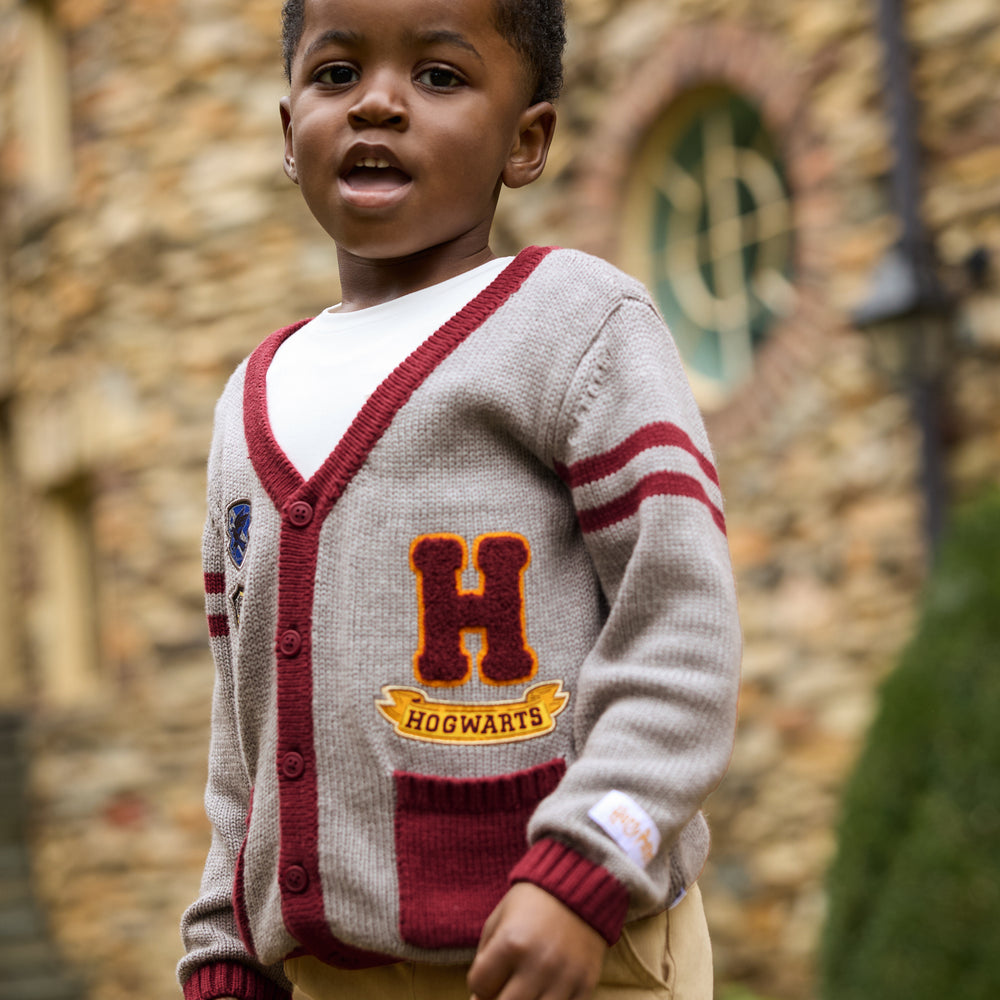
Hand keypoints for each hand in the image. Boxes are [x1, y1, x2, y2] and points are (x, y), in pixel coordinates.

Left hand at [467, 883, 606, 999]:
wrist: (579, 887)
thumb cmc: (532, 903)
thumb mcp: (499, 920)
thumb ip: (483, 959)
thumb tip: (478, 999)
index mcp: (511, 943)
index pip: (480, 987)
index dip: (479, 986)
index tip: (487, 978)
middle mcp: (538, 964)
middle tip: (502, 989)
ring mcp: (564, 978)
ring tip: (523, 990)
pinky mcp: (585, 985)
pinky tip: (543, 993)